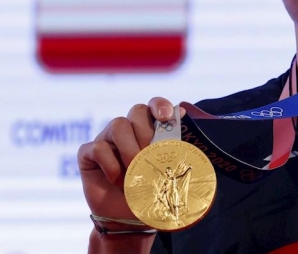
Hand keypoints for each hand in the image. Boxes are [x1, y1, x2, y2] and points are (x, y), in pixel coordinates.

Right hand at [77, 97, 176, 220]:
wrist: (127, 218)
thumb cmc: (150, 192)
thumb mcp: (168, 173)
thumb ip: (175, 149)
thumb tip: (183, 118)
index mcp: (149, 130)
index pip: (154, 105)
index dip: (160, 105)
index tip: (166, 117)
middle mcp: (128, 130)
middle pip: (136, 111)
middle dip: (147, 132)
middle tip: (151, 156)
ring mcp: (107, 139)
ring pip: (118, 125)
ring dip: (130, 149)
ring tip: (134, 170)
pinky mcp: (88, 154)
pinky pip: (97, 147)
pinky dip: (110, 164)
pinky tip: (117, 180)